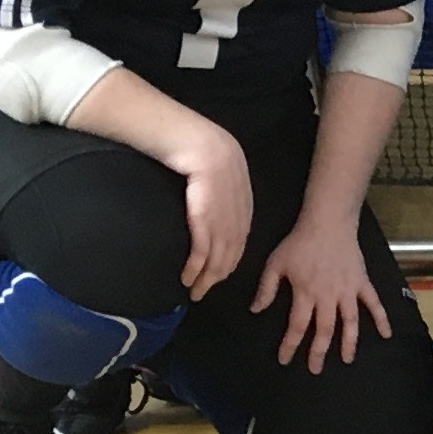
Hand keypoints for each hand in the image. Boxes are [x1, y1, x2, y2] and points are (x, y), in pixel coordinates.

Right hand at [169, 128, 252, 298]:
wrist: (198, 141)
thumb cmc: (203, 152)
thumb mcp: (221, 174)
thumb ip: (222, 193)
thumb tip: (213, 205)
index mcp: (244, 206)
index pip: (240, 242)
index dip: (230, 261)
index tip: (218, 274)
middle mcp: (237, 216)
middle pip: (231, 255)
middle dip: (218, 277)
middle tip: (204, 292)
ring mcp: (222, 218)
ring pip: (217, 257)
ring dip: (205, 278)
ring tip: (194, 292)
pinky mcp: (204, 217)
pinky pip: (201, 249)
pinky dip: (195, 267)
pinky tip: (187, 278)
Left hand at [253, 212, 388, 370]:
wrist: (327, 223)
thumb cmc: (299, 243)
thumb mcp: (275, 263)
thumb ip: (266, 289)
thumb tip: (256, 310)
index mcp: (306, 293)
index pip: (298, 326)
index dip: (290, 345)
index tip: (284, 359)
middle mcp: (328, 297)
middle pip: (324, 330)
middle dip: (318, 352)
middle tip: (315, 369)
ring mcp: (347, 291)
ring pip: (350, 322)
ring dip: (348, 343)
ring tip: (346, 360)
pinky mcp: (361, 283)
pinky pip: (373, 303)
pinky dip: (381, 319)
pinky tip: (385, 334)